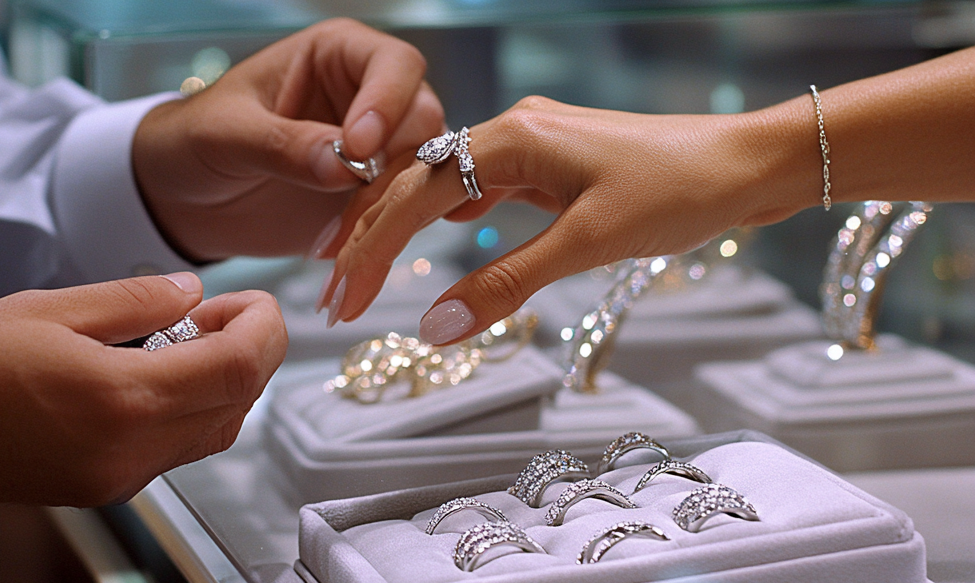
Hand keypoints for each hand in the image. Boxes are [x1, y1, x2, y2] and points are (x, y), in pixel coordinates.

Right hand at [0, 272, 286, 505]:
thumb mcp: (50, 308)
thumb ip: (137, 300)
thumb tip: (192, 292)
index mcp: (122, 401)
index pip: (242, 367)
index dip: (265, 327)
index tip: (254, 299)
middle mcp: (130, 451)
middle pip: (241, 401)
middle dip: (252, 350)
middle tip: (224, 312)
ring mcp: (120, 476)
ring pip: (219, 429)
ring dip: (228, 380)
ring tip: (195, 336)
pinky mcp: (107, 485)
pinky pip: (181, 447)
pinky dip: (196, 406)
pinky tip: (169, 372)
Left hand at [132, 18, 444, 261]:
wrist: (183, 199)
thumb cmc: (195, 139)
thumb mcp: (226, 134)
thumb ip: (284, 145)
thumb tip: (346, 165)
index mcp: (339, 57)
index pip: (395, 66)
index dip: (388, 102)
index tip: (360, 148)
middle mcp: (371, 102)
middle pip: (424, 124)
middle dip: (399, 165)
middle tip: (361, 200)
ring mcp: (379, 155)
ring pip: (422, 177)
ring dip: (395, 211)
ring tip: (352, 241)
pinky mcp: (374, 203)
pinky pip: (402, 218)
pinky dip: (394, 238)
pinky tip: (390, 251)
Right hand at [319, 96, 817, 343]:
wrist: (749, 163)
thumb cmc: (678, 191)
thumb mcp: (587, 243)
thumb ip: (507, 283)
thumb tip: (433, 327)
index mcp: (512, 137)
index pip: (413, 195)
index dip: (371, 250)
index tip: (340, 300)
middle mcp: (513, 131)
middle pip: (417, 185)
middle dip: (372, 242)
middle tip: (337, 298)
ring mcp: (533, 145)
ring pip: (446, 188)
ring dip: (406, 231)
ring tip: (367, 274)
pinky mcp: (554, 165)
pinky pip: (483, 190)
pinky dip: (451, 220)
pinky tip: (441, 239)